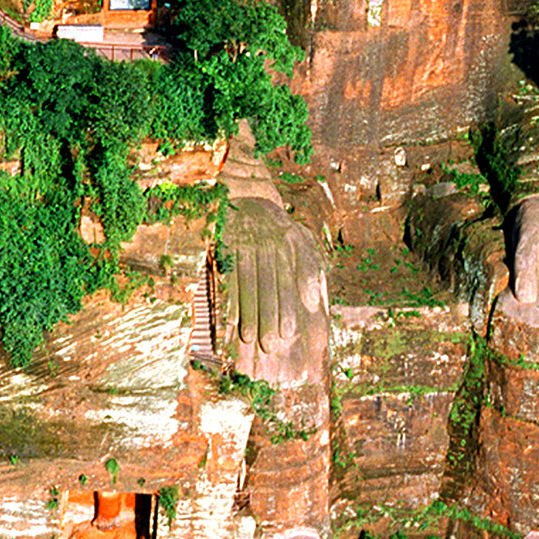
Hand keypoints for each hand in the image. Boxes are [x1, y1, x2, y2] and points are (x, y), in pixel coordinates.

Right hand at [222, 195, 328, 387]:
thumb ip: (308, 268)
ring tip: (249, 338)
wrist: (242, 194)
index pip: (287, 279)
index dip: (287, 307)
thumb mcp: (297, 238)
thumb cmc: (274, 227)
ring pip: (247, 282)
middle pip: (268, 285)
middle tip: (271, 344)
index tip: (288, 333)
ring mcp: (243, 241)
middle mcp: (265, 241)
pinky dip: (229, 298)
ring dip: (248, 312)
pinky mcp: (223, 242)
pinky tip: (230, 318)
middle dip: (269, 316)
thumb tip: (315, 300)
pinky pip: (227, 275)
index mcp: (286, 242)